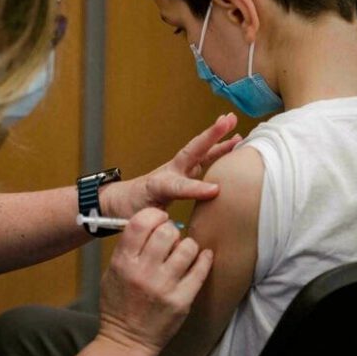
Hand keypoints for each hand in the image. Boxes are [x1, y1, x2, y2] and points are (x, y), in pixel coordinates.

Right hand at [97, 208, 213, 355]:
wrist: (127, 340)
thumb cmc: (119, 304)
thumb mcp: (113, 271)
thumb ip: (129, 248)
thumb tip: (152, 223)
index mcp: (123, 262)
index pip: (140, 222)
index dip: (154, 215)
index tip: (160, 219)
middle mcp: (143, 272)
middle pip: (167, 232)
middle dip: (172, 230)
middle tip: (172, 238)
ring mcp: (164, 287)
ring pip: (187, 248)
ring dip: (188, 246)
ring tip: (184, 252)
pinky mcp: (182, 300)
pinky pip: (200, 270)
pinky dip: (204, 259)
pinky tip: (202, 257)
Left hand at [103, 113, 241, 216]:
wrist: (121, 200)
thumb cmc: (131, 210)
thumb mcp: (141, 219)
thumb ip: (157, 222)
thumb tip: (177, 235)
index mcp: (158, 186)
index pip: (178, 185)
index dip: (195, 188)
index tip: (216, 190)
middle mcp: (170, 172)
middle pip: (191, 152)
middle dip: (209, 136)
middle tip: (227, 121)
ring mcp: (178, 169)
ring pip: (200, 151)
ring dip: (218, 138)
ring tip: (235, 125)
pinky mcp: (184, 171)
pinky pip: (204, 158)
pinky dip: (220, 149)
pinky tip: (235, 142)